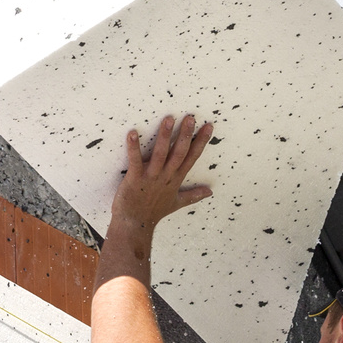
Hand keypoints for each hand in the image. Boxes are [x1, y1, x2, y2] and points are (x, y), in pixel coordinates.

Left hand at [109, 114, 212, 230]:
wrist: (135, 225)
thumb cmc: (153, 213)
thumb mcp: (177, 203)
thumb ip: (193, 195)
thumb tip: (210, 192)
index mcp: (175, 179)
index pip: (191, 157)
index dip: (200, 142)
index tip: (208, 126)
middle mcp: (165, 176)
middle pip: (179, 153)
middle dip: (186, 135)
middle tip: (191, 117)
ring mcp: (151, 177)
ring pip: (160, 154)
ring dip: (165, 137)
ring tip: (169, 119)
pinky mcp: (135, 179)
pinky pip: (135, 161)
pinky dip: (133, 147)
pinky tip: (133, 133)